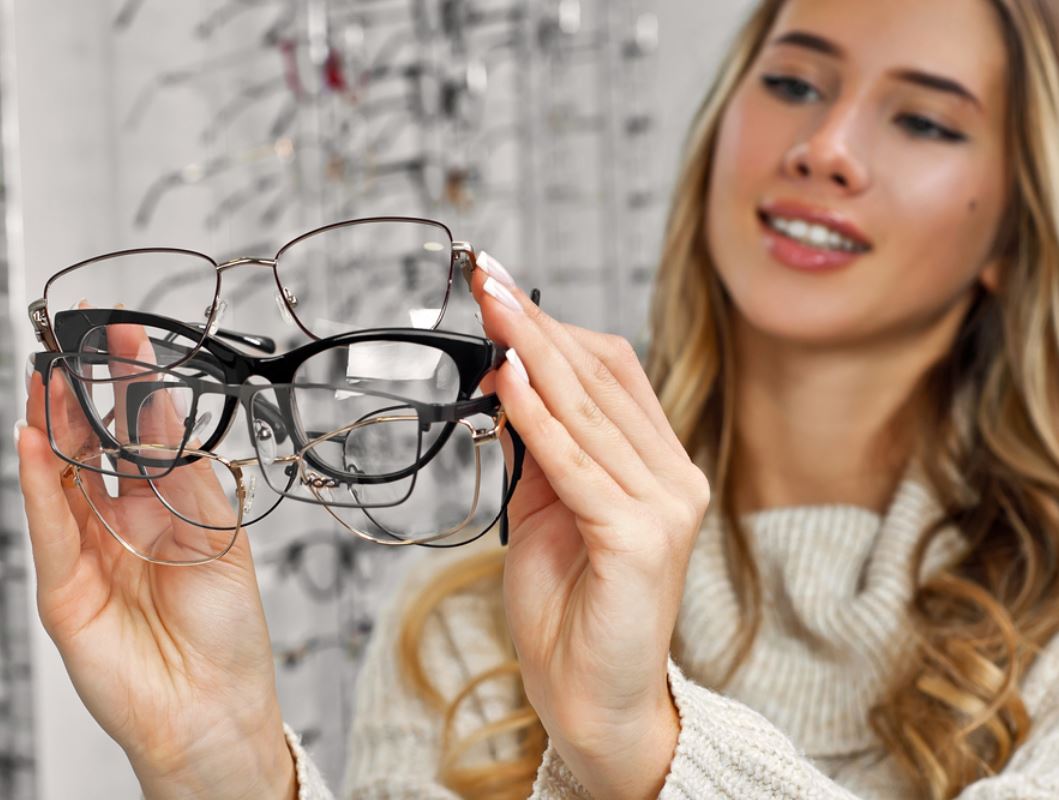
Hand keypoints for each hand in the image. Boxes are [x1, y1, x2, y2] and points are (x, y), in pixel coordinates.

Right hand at [18, 325, 294, 798]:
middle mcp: (126, 525)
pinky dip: (39, 480)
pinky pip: (49, 522)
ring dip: (55, 424)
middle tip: (78, 342)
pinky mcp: (65, 585)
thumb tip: (169, 422)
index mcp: (171, 511)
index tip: (130, 339)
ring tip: (48, 374)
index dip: (135, 386)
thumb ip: (189, 484)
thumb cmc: (228, 634)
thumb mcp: (223, 542)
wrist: (213, 705)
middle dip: (86, 393)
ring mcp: (92, 551)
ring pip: (65, 474)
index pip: (145, 435)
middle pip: (98, 445)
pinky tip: (35, 438)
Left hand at [471, 260, 710, 798]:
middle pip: (601, 378)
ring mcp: (665, 508)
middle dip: (535, 323)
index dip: (554, 326)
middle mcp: (674, 479)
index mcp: (658, 467)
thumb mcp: (546, 512)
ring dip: (531, 351)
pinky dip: (538, 418)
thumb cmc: (570, 610)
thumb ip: (537, 449)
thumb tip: (503, 380)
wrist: (594, 703)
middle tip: (485, 276)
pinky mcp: (641, 540)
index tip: (500, 289)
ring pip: (588, 411)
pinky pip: (576, 465)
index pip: (611, 373)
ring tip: (489, 305)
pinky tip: (506, 377)